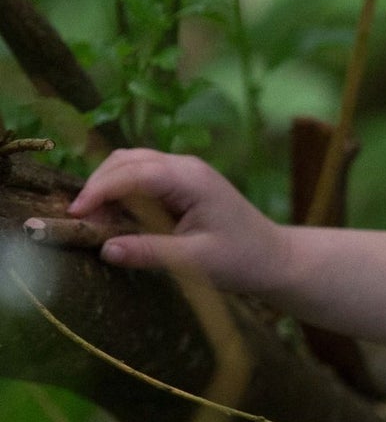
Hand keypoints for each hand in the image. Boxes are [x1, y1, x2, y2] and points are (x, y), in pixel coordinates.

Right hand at [69, 148, 288, 295]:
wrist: (274, 258)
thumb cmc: (241, 259)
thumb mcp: (195, 261)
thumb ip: (150, 253)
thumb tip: (105, 249)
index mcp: (191, 178)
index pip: (133, 173)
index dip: (99, 190)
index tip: (74, 215)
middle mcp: (185, 167)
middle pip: (126, 160)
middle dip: (97, 186)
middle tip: (78, 222)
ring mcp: (184, 172)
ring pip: (130, 165)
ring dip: (107, 187)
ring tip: (94, 222)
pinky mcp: (181, 184)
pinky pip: (141, 178)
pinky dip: (120, 192)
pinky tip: (114, 218)